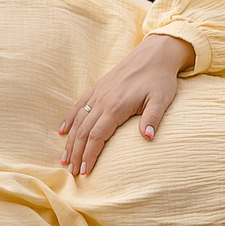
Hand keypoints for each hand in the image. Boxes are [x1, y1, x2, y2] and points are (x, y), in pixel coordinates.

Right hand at [57, 33, 191, 176]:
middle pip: (83, 131)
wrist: (154, 54)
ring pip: (78, 120)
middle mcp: (103, 100)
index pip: (97, 136)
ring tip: (64, 158)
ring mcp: (98, 93)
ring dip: (70, 141)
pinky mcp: (98, 87)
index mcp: (116, 106)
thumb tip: (147, 138)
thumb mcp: (162, 99)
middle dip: (76, 153)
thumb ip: (152, 119)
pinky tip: (62, 131)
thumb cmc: (160, 79)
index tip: (85, 171)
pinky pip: (79, 105)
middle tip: (72, 172)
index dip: (89, 155)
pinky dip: (69, 119)